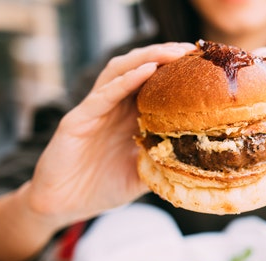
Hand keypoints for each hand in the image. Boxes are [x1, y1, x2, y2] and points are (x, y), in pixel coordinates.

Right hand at [26, 42, 195, 228]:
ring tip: (172, 52)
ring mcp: (95, 110)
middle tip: (191, 50)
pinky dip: (125, 81)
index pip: (154, 84)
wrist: (62, 206)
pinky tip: (145, 71)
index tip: (203, 65)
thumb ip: (163, 163)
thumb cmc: (100, 188)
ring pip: (120, 72)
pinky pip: (103, 95)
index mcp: (129, 117)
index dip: (176, 72)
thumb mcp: (141, 175)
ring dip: (147, 58)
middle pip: (139, 69)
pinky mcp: (78, 120)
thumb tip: (197, 162)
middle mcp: (113, 107)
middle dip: (165, 56)